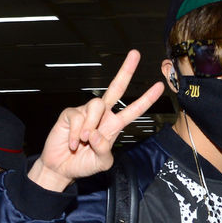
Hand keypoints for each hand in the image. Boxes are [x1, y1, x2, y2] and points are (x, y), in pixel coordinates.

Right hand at [29, 50, 163, 190]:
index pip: (133, 110)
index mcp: (113, 126)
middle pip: (115, 89)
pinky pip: (77, 118)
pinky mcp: (70, 114)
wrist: (62, 168)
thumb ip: (104, 150)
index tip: (159, 86)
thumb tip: (96, 133)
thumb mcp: (102, 162)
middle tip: (136, 54)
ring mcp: (86, 113)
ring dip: (90, 126)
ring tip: (84, 141)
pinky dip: (75, 134)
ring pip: (96, 106)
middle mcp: (101, 116)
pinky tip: (72, 143)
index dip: (146, 99)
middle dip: (126, 71)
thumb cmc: (84, 164)